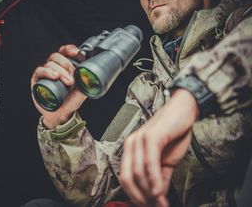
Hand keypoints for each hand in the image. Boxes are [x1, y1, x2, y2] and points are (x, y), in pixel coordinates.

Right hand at [31, 45, 86, 128]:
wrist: (60, 115)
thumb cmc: (70, 102)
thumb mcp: (82, 92)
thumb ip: (87, 83)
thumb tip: (94, 77)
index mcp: (64, 67)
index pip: (64, 52)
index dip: (69, 49)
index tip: (76, 52)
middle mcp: (54, 67)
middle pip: (57, 56)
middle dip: (66, 64)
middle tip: (73, 75)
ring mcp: (45, 73)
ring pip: (50, 63)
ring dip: (60, 71)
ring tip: (67, 82)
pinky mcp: (37, 80)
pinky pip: (39, 71)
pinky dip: (47, 72)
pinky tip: (54, 76)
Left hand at [119, 89, 198, 206]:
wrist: (184, 112)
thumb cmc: (173, 134)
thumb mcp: (166, 162)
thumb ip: (160, 179)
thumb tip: (158, 198)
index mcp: (130, 150)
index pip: (125, 178)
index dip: (134, 196)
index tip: (147, 206)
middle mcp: (131, 145)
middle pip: (127, 178)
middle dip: (140, 197)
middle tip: (153, 206)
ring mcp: (139, 140)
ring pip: (138, 173)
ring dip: (149, 192)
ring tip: (160, 201)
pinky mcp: (150, 137)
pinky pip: (149, 162)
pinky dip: (154, 180)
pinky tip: (160, 191)